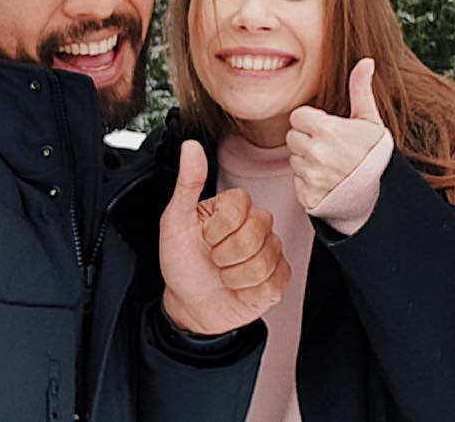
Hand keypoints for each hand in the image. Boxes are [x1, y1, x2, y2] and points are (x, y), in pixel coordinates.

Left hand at [159, 140, 290, 334]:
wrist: (190, 306)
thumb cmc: (182, 262)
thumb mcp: (175, 221)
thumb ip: (187, 183)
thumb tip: (191, 147)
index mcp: (233, 207)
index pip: (240, 206)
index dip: (217, 229)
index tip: (204, 237)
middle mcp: (256, 225)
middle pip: (255, 233)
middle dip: (225, 254)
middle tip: (214, 259)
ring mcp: (271, 251)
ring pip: (264, 261)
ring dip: (235, 276)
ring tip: (224, 275)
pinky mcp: (279, 278)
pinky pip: (273, 282)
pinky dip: (249, 292)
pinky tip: (239, 288)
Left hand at [286, 57, 385, 210]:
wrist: (383, 194)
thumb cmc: (375, 155)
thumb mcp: (370, 119)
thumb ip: (360, 88)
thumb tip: (366, 61)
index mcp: (327, 130)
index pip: (297, 117)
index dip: (311, 121)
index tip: (326, 128)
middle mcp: (316, 153)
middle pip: (292, 137)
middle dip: (307, 139)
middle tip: (329, 146)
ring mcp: (311, 176)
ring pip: (294, 160)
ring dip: (307, 161)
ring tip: (330, 164)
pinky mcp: (307, 196)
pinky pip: (297, 182)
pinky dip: (308, 182)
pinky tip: (327, 180)